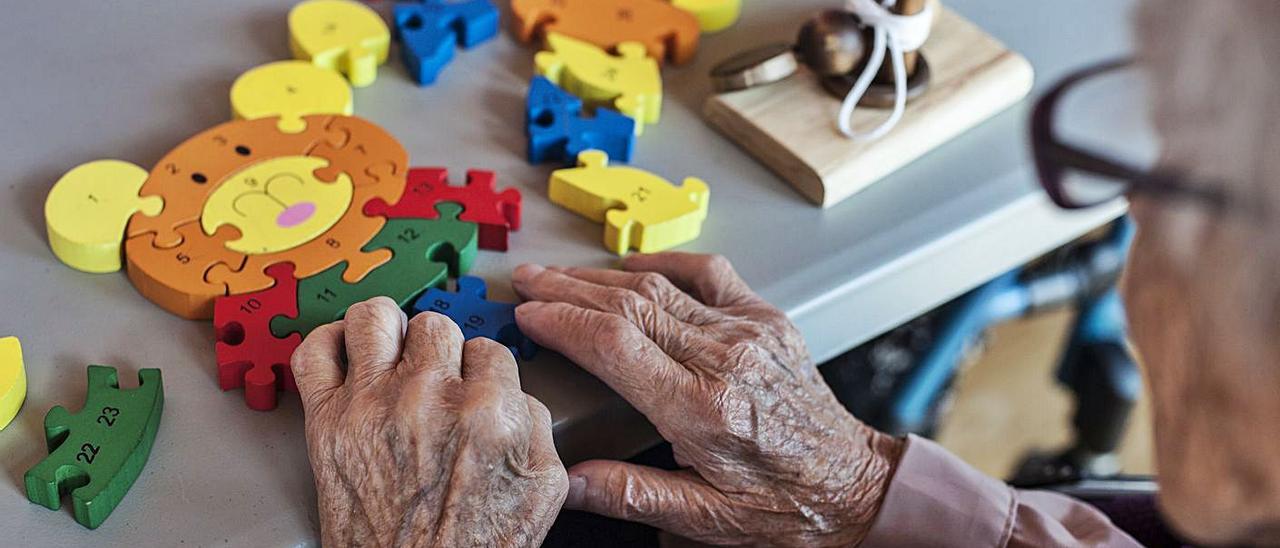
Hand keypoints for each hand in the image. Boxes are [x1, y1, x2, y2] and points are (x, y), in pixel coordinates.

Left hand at [292, 297, 567, 546]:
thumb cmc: (473, 546)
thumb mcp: (542, 487)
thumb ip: (534, 425)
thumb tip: (515, 394)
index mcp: (490, 412)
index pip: (489, 348)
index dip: (480, 370)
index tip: (471, 386)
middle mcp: (429, 399)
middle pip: (435, 326)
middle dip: (439, 350)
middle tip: (435, 376)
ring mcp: (372, 405)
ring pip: (374, 318)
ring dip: (387, 331)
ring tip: (390, 351)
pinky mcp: (326, 421)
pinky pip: (313, 351)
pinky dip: (327, 344)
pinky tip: (345, 356)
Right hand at [512, 253, 904, 545]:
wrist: (849, 485)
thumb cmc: (782, 505)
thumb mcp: (704, 518)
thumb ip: (631, 494)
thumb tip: (567, 481)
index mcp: (702, 409)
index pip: (613, 345)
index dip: (562, 322)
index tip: (528, 315)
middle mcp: (724, 359)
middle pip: (627, 305)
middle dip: (568, 289)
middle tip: (527, 281)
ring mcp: (748, 332)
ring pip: (660, 287)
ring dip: (602, 276)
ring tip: (561, 273)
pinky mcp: (766, 319)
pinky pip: (710, 273)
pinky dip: (667, 262)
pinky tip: (637, 264)